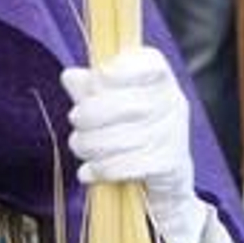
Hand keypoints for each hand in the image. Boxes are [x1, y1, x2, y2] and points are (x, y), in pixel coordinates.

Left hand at [62, 47, 210, 242]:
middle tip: (75, 121)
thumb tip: (69, 77)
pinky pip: (124, 166)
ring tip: (79, 147)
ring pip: (118, 138)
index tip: (96, 81)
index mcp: (161, 77)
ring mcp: (173, 133)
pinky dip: (100, 170)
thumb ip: (91, 89)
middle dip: (88, 115)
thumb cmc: (135, 132)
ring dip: (88, 145)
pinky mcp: (169, 164)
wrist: (168, 180)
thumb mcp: (112, 103)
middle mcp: (173, 101)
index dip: (113, 71)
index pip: (144, 62)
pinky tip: (88, 172)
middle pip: (122, 103)